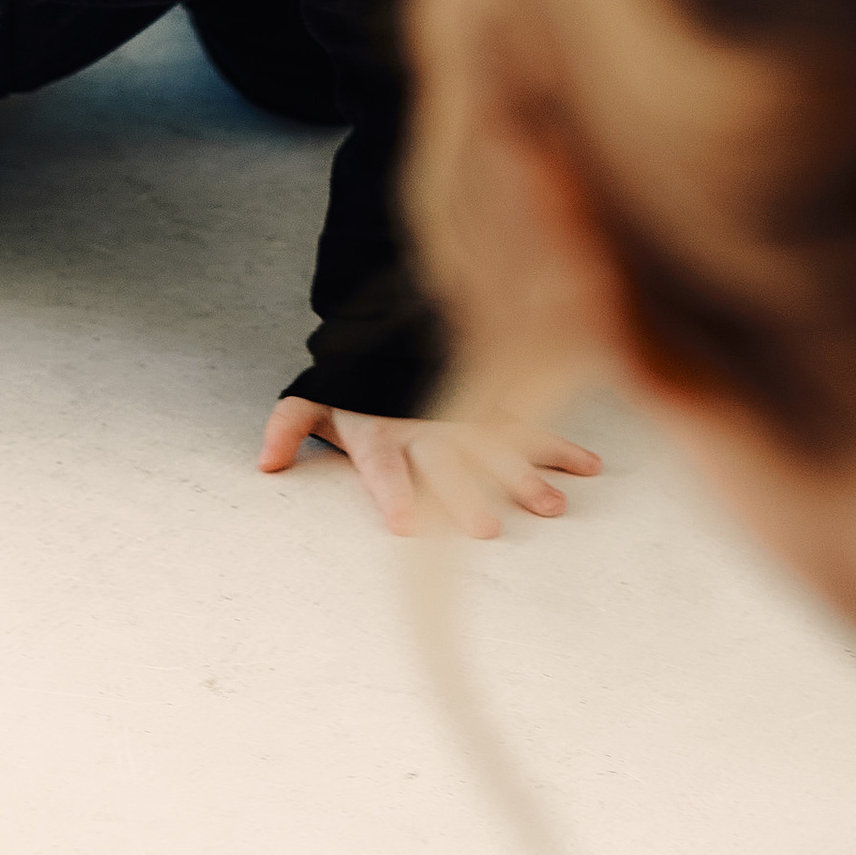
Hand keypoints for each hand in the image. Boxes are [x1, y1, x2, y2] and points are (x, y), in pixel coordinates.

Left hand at [257, 399, 601, 538]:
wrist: (391, 326)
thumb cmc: (352, 380)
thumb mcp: (313, 398)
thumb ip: (288, 427)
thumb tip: (266, 463)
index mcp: (381, 430)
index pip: (385, 466)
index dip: (393, 493)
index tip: (406, 526)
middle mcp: (427, 423)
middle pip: (448, 462)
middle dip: (467, 493)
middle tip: (484, 528)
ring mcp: (465, 411)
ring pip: (498, 445)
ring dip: (524, 475)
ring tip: (551, 507)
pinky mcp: (493, 403)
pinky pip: (529, 424)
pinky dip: (559, 444)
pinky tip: (589, 467)